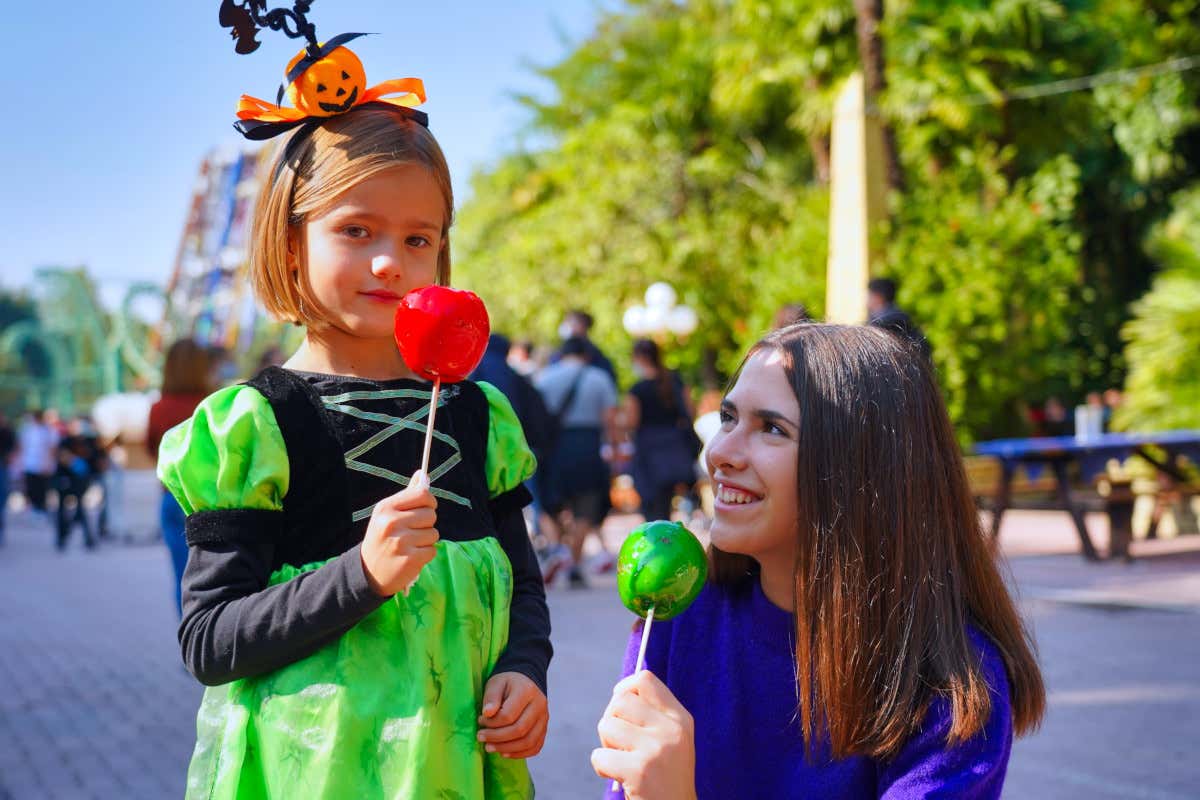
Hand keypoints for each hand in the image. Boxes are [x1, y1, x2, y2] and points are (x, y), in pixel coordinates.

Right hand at [359, 470, 437, 595]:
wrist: (368, 573)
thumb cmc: (382, 539)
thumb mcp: (387, 515)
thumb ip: (407, 496)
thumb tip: (422, 474)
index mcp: (386, 508)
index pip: (422, 494)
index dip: (429, 501)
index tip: (426, 508)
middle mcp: (392, 523)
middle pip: (430, 514)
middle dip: (426, 524)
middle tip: (412, 532)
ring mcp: (401, 542)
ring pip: (433, 533)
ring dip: (426, 540)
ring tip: (410, 545)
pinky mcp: (410, 559)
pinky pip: (432, 550)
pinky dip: (425, 554)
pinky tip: (412, 556)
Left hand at [476, 672, 548, 758]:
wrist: (525, 682)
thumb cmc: (507, 683)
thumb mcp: (496, 683)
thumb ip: (491, 697)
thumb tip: (487, 714)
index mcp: (527, 691)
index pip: (509, 715)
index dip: (492, 723)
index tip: (480, 721)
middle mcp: (539, 705)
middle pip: (520, 730)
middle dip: (497, 738)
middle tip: (481, 737)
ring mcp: (544, 718)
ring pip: (528, 742)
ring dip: (507, 749)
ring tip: (489, 747)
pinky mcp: (544, 729)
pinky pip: (535, 747)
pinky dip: (519, 754)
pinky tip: (504, 752)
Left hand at [591, 670, 696, 799]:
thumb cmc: (666, 777)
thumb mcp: (671, 740)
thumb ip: (652, 715)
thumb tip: (619, 692)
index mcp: (680, 719)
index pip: (645, 680)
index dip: (624, 688)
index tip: (620, 708)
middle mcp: (671, 730)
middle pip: (620, 700)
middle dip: (611, 719)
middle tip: (620, 743)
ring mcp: (656, 749)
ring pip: (607, 725)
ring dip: (606, 745)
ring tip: (621, 761)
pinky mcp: (639, 771)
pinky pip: (599, 756)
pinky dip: (601, 768)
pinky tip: (619, 778)